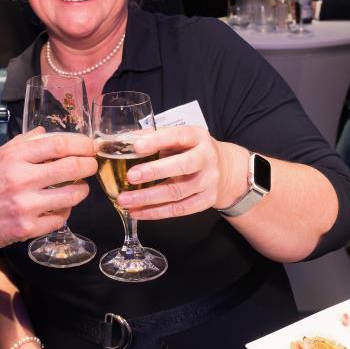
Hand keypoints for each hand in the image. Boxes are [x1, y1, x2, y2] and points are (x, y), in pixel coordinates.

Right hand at [0, 128, 95, 252]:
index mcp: (13, 157)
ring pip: (72, 195)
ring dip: (81, 190)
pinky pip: (61, 218)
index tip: (89, 146)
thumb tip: (45, 134)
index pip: (59, 144)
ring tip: (77, 187)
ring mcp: (25, 205)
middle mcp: (21, 179)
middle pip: (72, 168)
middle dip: (89, 165)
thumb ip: (23, 143)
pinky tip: (57, 207)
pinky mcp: (27, 228)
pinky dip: (64, 211)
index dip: (82, 144)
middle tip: (91, 165)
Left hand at [113, 125, 247, 219]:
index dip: (157, 141)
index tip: (136, 146)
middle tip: (130, 177)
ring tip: (125, 200)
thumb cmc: (192, 150)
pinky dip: (156, 212)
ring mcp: (208, 181)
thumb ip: (155, 138)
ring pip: (177, 192)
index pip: (177, 136)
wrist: (225, 170)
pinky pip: (179, 209)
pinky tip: (138, 212)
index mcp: (197, 137)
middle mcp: (206, 158)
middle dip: (154, 171)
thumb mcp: (179, 138)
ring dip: (148, 198)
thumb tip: (124, 141)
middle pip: (182, 166)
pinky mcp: (206, 200)